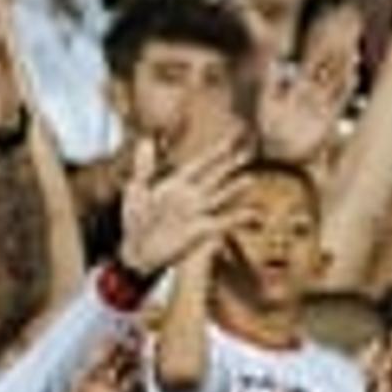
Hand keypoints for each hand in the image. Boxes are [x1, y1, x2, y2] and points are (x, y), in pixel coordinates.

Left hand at [115, 134, 247, 275]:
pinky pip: (226, 221)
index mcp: (176, 184)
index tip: (229, 140)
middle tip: (248, 152)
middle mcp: (192, 195)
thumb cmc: (136, 221)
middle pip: (216, 176)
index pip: (200, 164)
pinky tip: (255, 214)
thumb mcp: (137, 191)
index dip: (214, 152)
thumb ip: (144, 167)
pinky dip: (241, 217)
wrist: (137, 250)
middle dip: (231, 164)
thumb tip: (145, 140)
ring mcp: (199, 212)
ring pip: (222, 195)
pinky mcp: (204, 229)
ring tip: (250, 179)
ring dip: (235, 189)